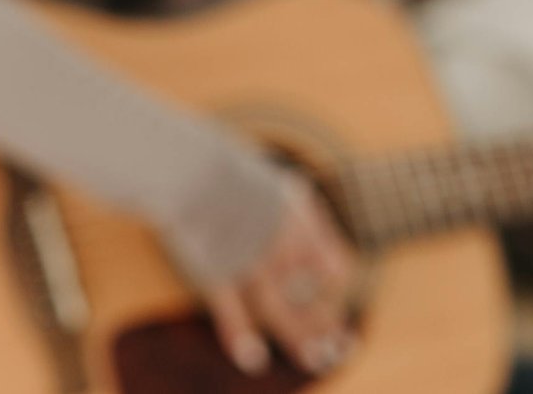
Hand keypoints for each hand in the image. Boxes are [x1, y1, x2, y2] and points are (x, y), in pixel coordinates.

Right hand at [207, 176, 357, 376]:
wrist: (193, 169)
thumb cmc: (239, 179)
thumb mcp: (285, 190)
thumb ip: (310, 221)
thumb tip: (331, 260)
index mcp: (301, 221)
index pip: (333, 268)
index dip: (337, 295)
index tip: (336, 313)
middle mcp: (280, 243)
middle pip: (311, 294)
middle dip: (327, 326)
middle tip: (340, 351)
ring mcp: (247, 260)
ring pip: (279, 310)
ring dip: (300, 340)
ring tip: (317, 362)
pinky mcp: (214, 272)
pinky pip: (231, 312)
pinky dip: (240, 338)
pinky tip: (254, 361)